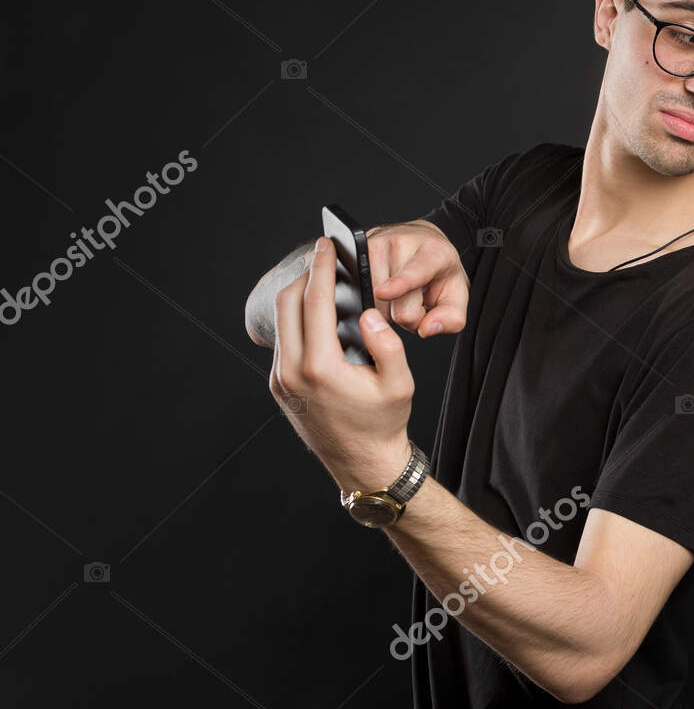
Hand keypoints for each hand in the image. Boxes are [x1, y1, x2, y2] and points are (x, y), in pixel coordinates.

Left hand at [270, 236, 415, 494]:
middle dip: (306, 275)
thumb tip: (370, 313)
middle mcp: (292, 372)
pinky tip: (318, 315)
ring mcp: (281, 380)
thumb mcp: (399, 384)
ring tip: (324, 283)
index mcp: (321, 367)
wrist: (362, 463)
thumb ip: (388, 345)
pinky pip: (284, 341)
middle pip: (287, 303)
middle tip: (326, 259)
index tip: (327, 245)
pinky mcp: (279, 385)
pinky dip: (297, 320)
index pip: (315, 302)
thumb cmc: (383, 424)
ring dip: (299, 297)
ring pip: (281, 321)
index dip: (322, 268)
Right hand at [366, 221, 468, 337]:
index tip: (384, 292)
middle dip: (404, 314)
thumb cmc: (438, 272)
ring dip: (386, 308)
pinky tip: (384, 288)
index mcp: (433, 252)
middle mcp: (401, 243)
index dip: (399, 284)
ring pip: (373, 301)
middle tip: (413, 299)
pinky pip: (358, 291)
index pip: (413, 272)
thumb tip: (426, 329)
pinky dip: (372, 299)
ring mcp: (375, 244)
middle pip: (392, 303)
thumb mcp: (456, 296)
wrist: (422, 243)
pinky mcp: (356, 251)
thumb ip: (451, 318)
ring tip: (399, 292)